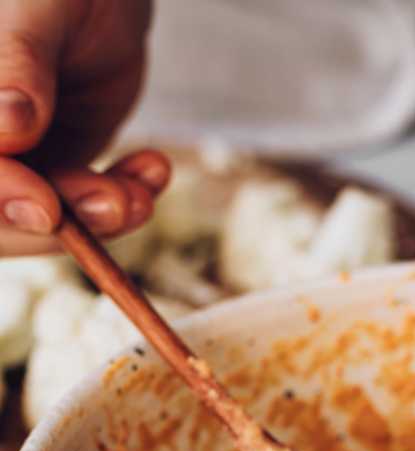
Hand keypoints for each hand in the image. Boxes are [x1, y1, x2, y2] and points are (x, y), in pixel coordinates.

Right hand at [0, 0, 168, 254]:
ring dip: (101, 213)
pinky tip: (153, 169)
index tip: (47, 209)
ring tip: (142, 192)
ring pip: (45, 217)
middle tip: (117, 204)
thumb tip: (7, 128)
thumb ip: (16, 62)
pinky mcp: (57, 168)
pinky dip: (124, 197)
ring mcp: (14, 160)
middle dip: (60, 217)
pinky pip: (85, 205)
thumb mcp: (35, 7)